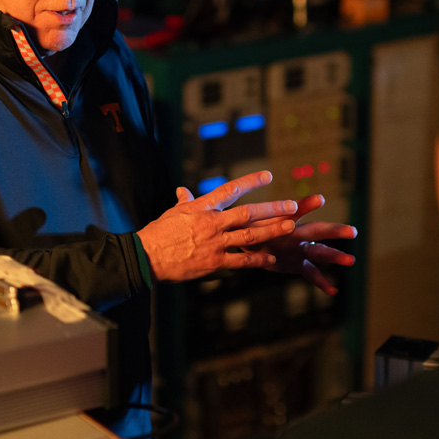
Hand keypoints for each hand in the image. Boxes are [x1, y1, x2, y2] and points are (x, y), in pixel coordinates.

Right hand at [138, 170, 300, 282]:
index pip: (230, 189)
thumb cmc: (159, 233)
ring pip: (249, 236)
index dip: (251, 182)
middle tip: (292, 206)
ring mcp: (214, 243)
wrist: (146, 256)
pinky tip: (271, 259)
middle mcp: (212, 223)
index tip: (268, 176)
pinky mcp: (214, 262)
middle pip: (248, 214)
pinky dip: (257, 260)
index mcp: (202, 207)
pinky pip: (241, 261)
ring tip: (291, 227)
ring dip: (272, 231)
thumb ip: (184, 202)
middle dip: (272, 209)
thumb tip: (182, 190)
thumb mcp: (173, 213)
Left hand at [241, 193, 357, 295]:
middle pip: (318, 231)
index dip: (306, 205)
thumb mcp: (250, 219)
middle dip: (335, 231)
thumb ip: (252, 215)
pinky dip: (321, 282)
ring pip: (319, 252)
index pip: (296, 211)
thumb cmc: (249, 228)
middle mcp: (296, 234)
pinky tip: (333, 290)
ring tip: (350, 260)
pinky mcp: (297, 264)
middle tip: (353, 231)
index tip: (319, 199)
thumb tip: (241, 205)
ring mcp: (299, 249)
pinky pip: (311, 273)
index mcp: (284, 221)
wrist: (248, 244)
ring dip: (334, 256)